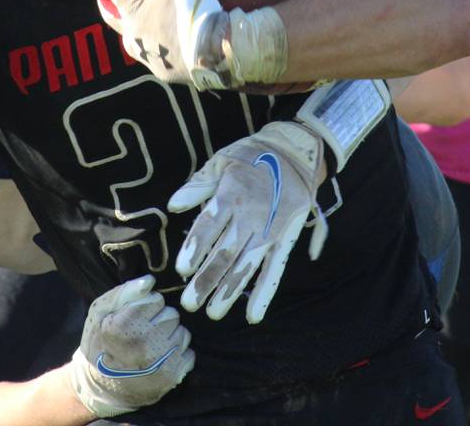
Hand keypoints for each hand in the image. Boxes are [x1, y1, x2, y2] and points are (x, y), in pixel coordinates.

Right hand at [68, 275, 194, 417]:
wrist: (102, 388)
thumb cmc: (100, 343)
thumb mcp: (100, 313)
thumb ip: (125, 292)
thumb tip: (151, 281)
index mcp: (123, 325)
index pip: (157, 299)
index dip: (147, 306)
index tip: (136, 317)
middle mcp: (144, 344)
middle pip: (172, 315)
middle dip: (161, 319)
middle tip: (144, 332)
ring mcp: (160, 362)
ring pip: (183, 333)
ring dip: (170, 336)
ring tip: (152, 345)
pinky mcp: (172, 377)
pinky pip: (189, 353)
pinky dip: (178, 354)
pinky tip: (161, 358)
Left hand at [91, 0, 286, 89]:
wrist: (220, 54)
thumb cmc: (195, 12)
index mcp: (131, 11)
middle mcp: (133, 38)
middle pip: (112, 17)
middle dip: (107, 3)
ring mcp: (149, 57)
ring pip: (133, 38)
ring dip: (135, 24)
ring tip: (145, 15)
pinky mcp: (167, 72)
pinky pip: (158, 53)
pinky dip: (160, 41)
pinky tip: (172, 38)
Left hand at [166, 121, 328, 323]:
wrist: (296, 153)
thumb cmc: (251, 157)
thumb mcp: (221, 161)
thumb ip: (198, 186)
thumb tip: (173, 206)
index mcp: (233, 193)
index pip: (210, 225)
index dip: (195, 247)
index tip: (182, 269)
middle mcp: (252, 215)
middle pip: (226, 252)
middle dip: (207, 279)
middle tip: (189, 303)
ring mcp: (271, 230)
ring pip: (247, 266)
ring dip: (229, 291)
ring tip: (212, 313)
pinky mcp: (286, 239)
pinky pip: (274, 269)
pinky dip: (264, 293)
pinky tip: (253, 315)